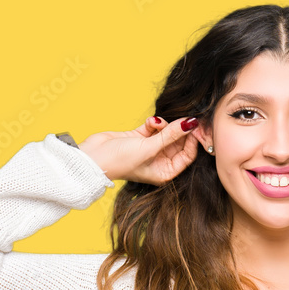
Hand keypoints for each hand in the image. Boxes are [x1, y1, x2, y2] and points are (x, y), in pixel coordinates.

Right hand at [78, 116, 199, 184]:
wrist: (93, 157)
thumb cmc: (120, 161)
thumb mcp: (150, 148)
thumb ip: (172, 134)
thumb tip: (191, 123)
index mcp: (164, 172)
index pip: (187, 156)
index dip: (192, 141)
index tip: (195, 126)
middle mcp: (159, 162)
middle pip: (178, 142)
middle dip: (179, 130)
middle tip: (183, 117)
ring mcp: (150, 149)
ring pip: (166, 132)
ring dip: (164, 125)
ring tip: (156, 123)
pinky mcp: (140, 138)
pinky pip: (155, 127)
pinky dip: (154, 123)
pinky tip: (149, 122)